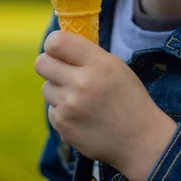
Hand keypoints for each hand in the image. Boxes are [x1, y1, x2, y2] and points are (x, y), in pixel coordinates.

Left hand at [35, 31, 176, 180]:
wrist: (139, 139)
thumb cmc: (128, 98)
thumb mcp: (115, 66)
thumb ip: (87, 54)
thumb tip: (58, 44)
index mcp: (98, 63)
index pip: (57, 42)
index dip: (53, 43)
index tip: (58, 49)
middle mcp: (81, 83)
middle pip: (41, 63)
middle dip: (48, 64)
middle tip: (60, 69)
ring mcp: (70, 106)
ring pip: (46, 88)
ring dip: (58, 90)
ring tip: (80, 98)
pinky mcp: (63, 125)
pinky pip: (52, 110)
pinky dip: (63, 111)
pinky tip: (82, 116)